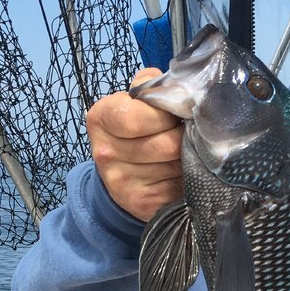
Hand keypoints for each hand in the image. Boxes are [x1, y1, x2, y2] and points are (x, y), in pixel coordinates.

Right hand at [86, 67, 183, 221]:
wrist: (121, 173)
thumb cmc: (135, 127)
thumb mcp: (135, 99)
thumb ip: (153, 86)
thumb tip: (181, 90)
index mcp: (100, 119)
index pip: (139, 118)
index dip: (166, 115)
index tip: (174, 115)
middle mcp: (105, 154)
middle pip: (166, 145)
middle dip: (184, 137)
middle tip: (184, 134)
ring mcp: (122, 184)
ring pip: (178, 166)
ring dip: (189, 157)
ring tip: (183, 151)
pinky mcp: (143, 204)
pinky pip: (180, 187)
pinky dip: (188, 178)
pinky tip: (180, 172)